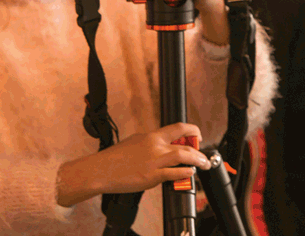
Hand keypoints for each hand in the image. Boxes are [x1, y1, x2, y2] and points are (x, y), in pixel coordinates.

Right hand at [56, 122, 211, 206]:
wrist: (101, 170)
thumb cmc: (115, 158)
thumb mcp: (135, 141)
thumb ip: (151, 143)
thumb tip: (162, 146)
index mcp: (151, 136)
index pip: (178, 127)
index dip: (193, 131)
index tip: (198, 136)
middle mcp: (155, 145)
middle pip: (185, 142)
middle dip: (199, 148)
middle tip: (203, 156)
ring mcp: (154, 161)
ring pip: (183, 156)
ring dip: (197, 160)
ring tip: (203, 164)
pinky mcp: (151, 176)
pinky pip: (174, 173)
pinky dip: (185, 173)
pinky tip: (189, 174)